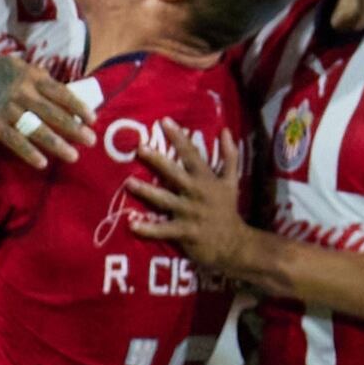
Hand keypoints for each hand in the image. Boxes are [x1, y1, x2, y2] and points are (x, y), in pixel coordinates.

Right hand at [0, 56, 94, 164]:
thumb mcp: (16, 67)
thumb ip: (37, 77)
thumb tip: (64, 91)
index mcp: (31, 76)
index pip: (61, 92)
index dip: (78, 107)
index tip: (92, 120)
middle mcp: (21, 91)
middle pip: (53, 113)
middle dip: (74, 129)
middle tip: (91, 141)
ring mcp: (6, 108)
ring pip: (36, 129)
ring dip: (57, 144)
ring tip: (73, 156)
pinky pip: (14, 140)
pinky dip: (29, 152)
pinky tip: (42, 163)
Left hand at [124, 139, 254, 268]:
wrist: (234, 243)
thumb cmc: (227, 210)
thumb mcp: (231, 181)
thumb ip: (229, 156)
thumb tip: (225, 131)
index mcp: (206, 179)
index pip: (192, 154)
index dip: (178, 138)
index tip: (164, 121)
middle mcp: (197, 193)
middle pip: (175, 174)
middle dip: (158, 161)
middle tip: (140, 148)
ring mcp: (190, 213)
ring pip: (165, 200)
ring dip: (147, 192)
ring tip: (129, 183)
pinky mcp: (185, 232)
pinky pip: (164, 230)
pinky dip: (149, 229)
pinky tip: (133, 224)